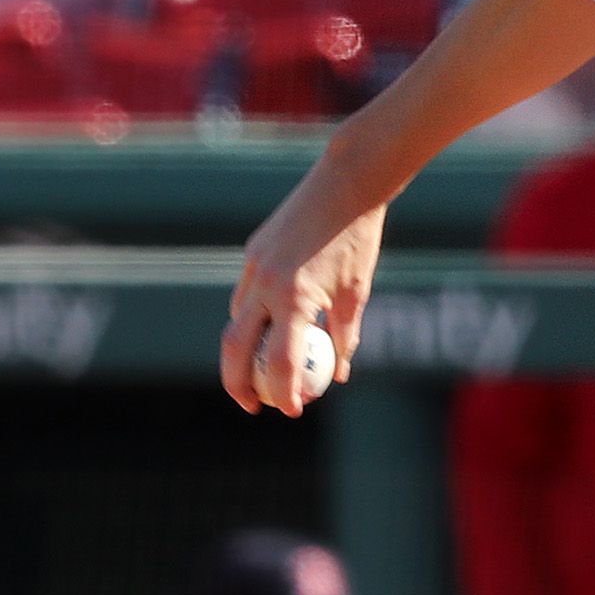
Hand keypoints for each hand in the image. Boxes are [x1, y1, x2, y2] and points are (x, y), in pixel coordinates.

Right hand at [225, 169, 388, 414]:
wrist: (347, 183)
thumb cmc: (359, 240)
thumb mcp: (358, 294)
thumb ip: (344, 337)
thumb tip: (336, 377)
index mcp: (295, 298)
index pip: (280, 364)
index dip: (284, 394)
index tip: (293, 411)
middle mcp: (266, 284)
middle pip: (235, 349)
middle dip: (239, 385)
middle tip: (255, 406)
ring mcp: (254, 266)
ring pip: (235, 320)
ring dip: (243, 351)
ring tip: (262, 371)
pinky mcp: (253, 252)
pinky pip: (243, 296)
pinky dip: (251, 318)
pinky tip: (270, 329)